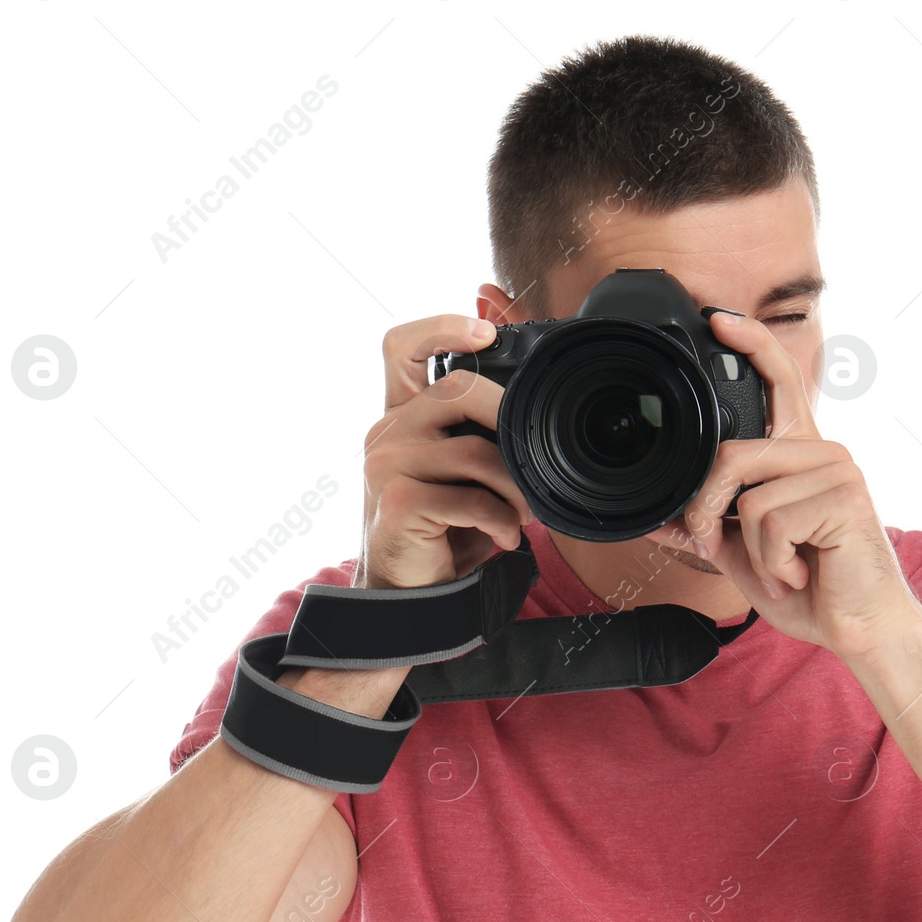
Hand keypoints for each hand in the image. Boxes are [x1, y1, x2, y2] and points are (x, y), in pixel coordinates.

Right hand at [357, 314, 534, 589]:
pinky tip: (505, 538)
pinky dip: (501, 520)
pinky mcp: (397, 502)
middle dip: (509, 422)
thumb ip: (482, 434)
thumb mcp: (465, 474)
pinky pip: (470, 498)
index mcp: (402, 415)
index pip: (402, 346)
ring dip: (515, 487)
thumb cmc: (444, 530)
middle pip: (457, 390)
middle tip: (532, 458)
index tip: (485, 331)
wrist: (410, 594)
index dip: (442, 327)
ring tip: (524, 512)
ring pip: (474, 452)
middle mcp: (387, 431)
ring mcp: (386, 465)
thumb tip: (535, 408)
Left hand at [645, 310, 921, 662]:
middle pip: (731, 454)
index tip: (718, 320)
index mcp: (800, 455)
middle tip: (722, 546)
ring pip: (748, 497)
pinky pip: (771, 521)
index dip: (750, 344)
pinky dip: (772, 560)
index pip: (779, 381)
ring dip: (750, 549)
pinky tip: (800, 570)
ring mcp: (837, 470)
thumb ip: (705, 528)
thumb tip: (656, 518)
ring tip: (781, 566)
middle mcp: (822, 452)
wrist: (859, 629)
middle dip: (707, 511)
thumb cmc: (809, 587)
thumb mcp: (743, 554)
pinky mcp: (844, 497)